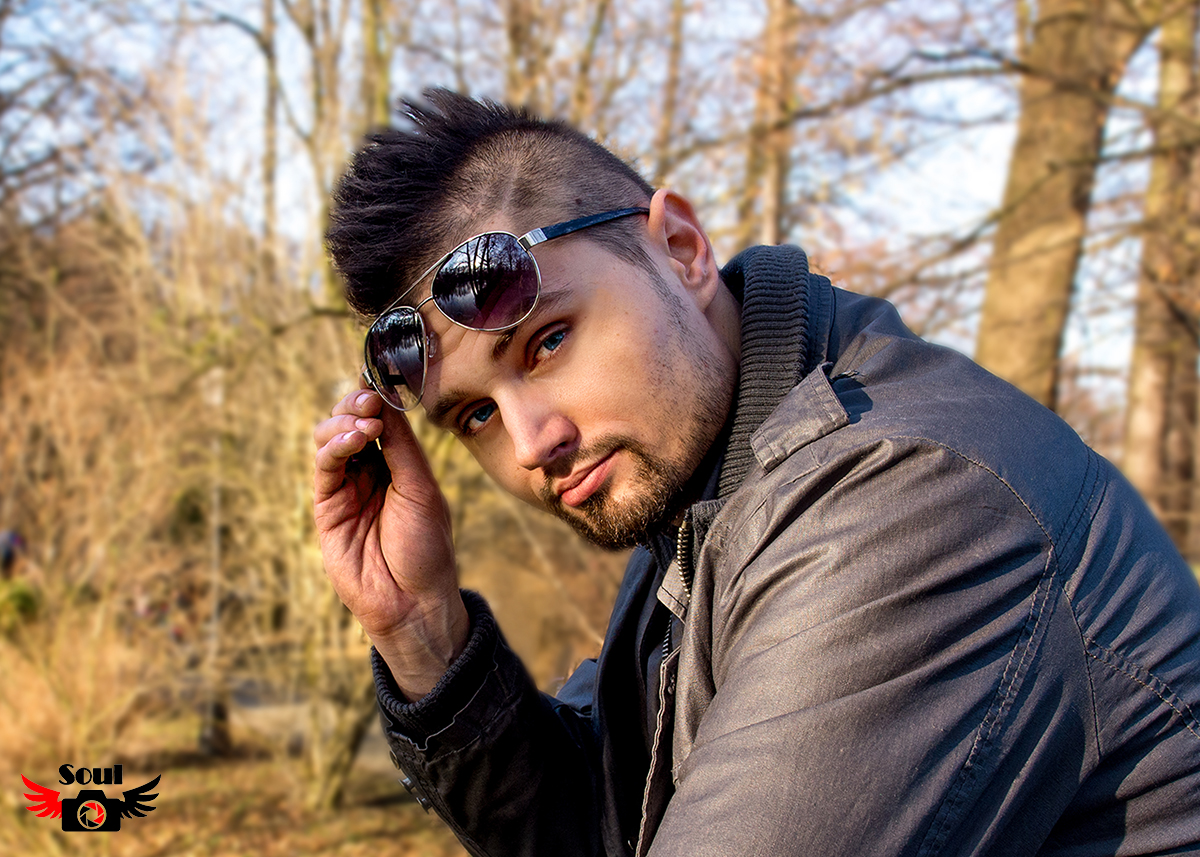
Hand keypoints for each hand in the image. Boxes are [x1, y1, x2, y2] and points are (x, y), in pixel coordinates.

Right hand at [313, 383, 468, 698]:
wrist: (413, 601)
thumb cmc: (427, 548)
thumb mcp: (422, 489)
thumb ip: (401, 447)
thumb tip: (386, 401)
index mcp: (397, 464)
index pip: (381, 419)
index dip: (378, 397)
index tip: (382, 379)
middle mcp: (369, 472)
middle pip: (350, 421)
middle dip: (357, 403)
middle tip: (371, 399)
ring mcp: (346, 488)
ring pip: (331, 438)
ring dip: (344, 421)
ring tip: (366, 423)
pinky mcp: (326, 507)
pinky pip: (324, 466)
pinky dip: (335, 446)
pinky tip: (353, 438)